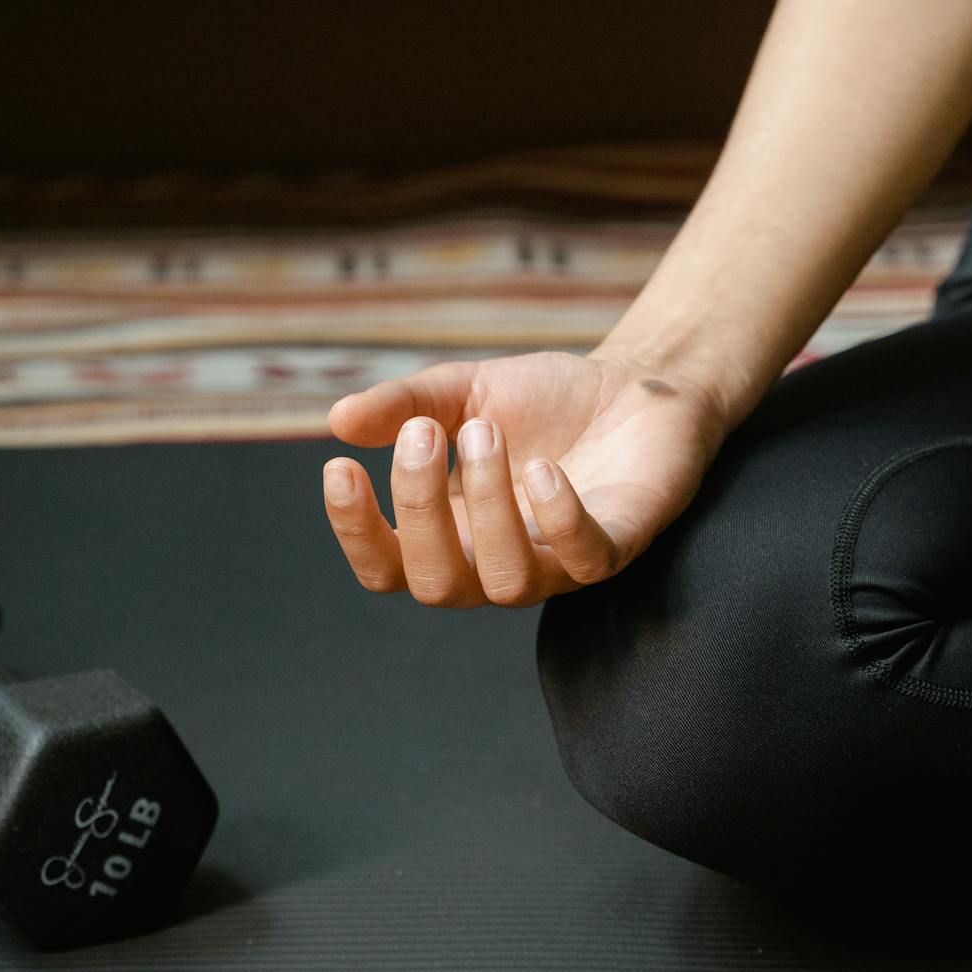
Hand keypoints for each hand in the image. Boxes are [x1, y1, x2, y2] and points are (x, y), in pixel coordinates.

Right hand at [321, 347, 733, 606]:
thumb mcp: (460, 389)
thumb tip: (337, 419)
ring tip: (485, 430)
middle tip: (426, 431)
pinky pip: (582, 559)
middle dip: (419, 508)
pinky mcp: (617, 547)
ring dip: (486, 504)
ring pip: (504, 582)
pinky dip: (558, 517)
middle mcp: (496, 563)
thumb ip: (401, 405)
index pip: (385, 570)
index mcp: (450, 535)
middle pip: (435, 585)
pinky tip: (543, 467)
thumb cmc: (543, 402)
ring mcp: (557, 564)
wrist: (634, 387)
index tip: (341, 467)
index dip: (356, 533)